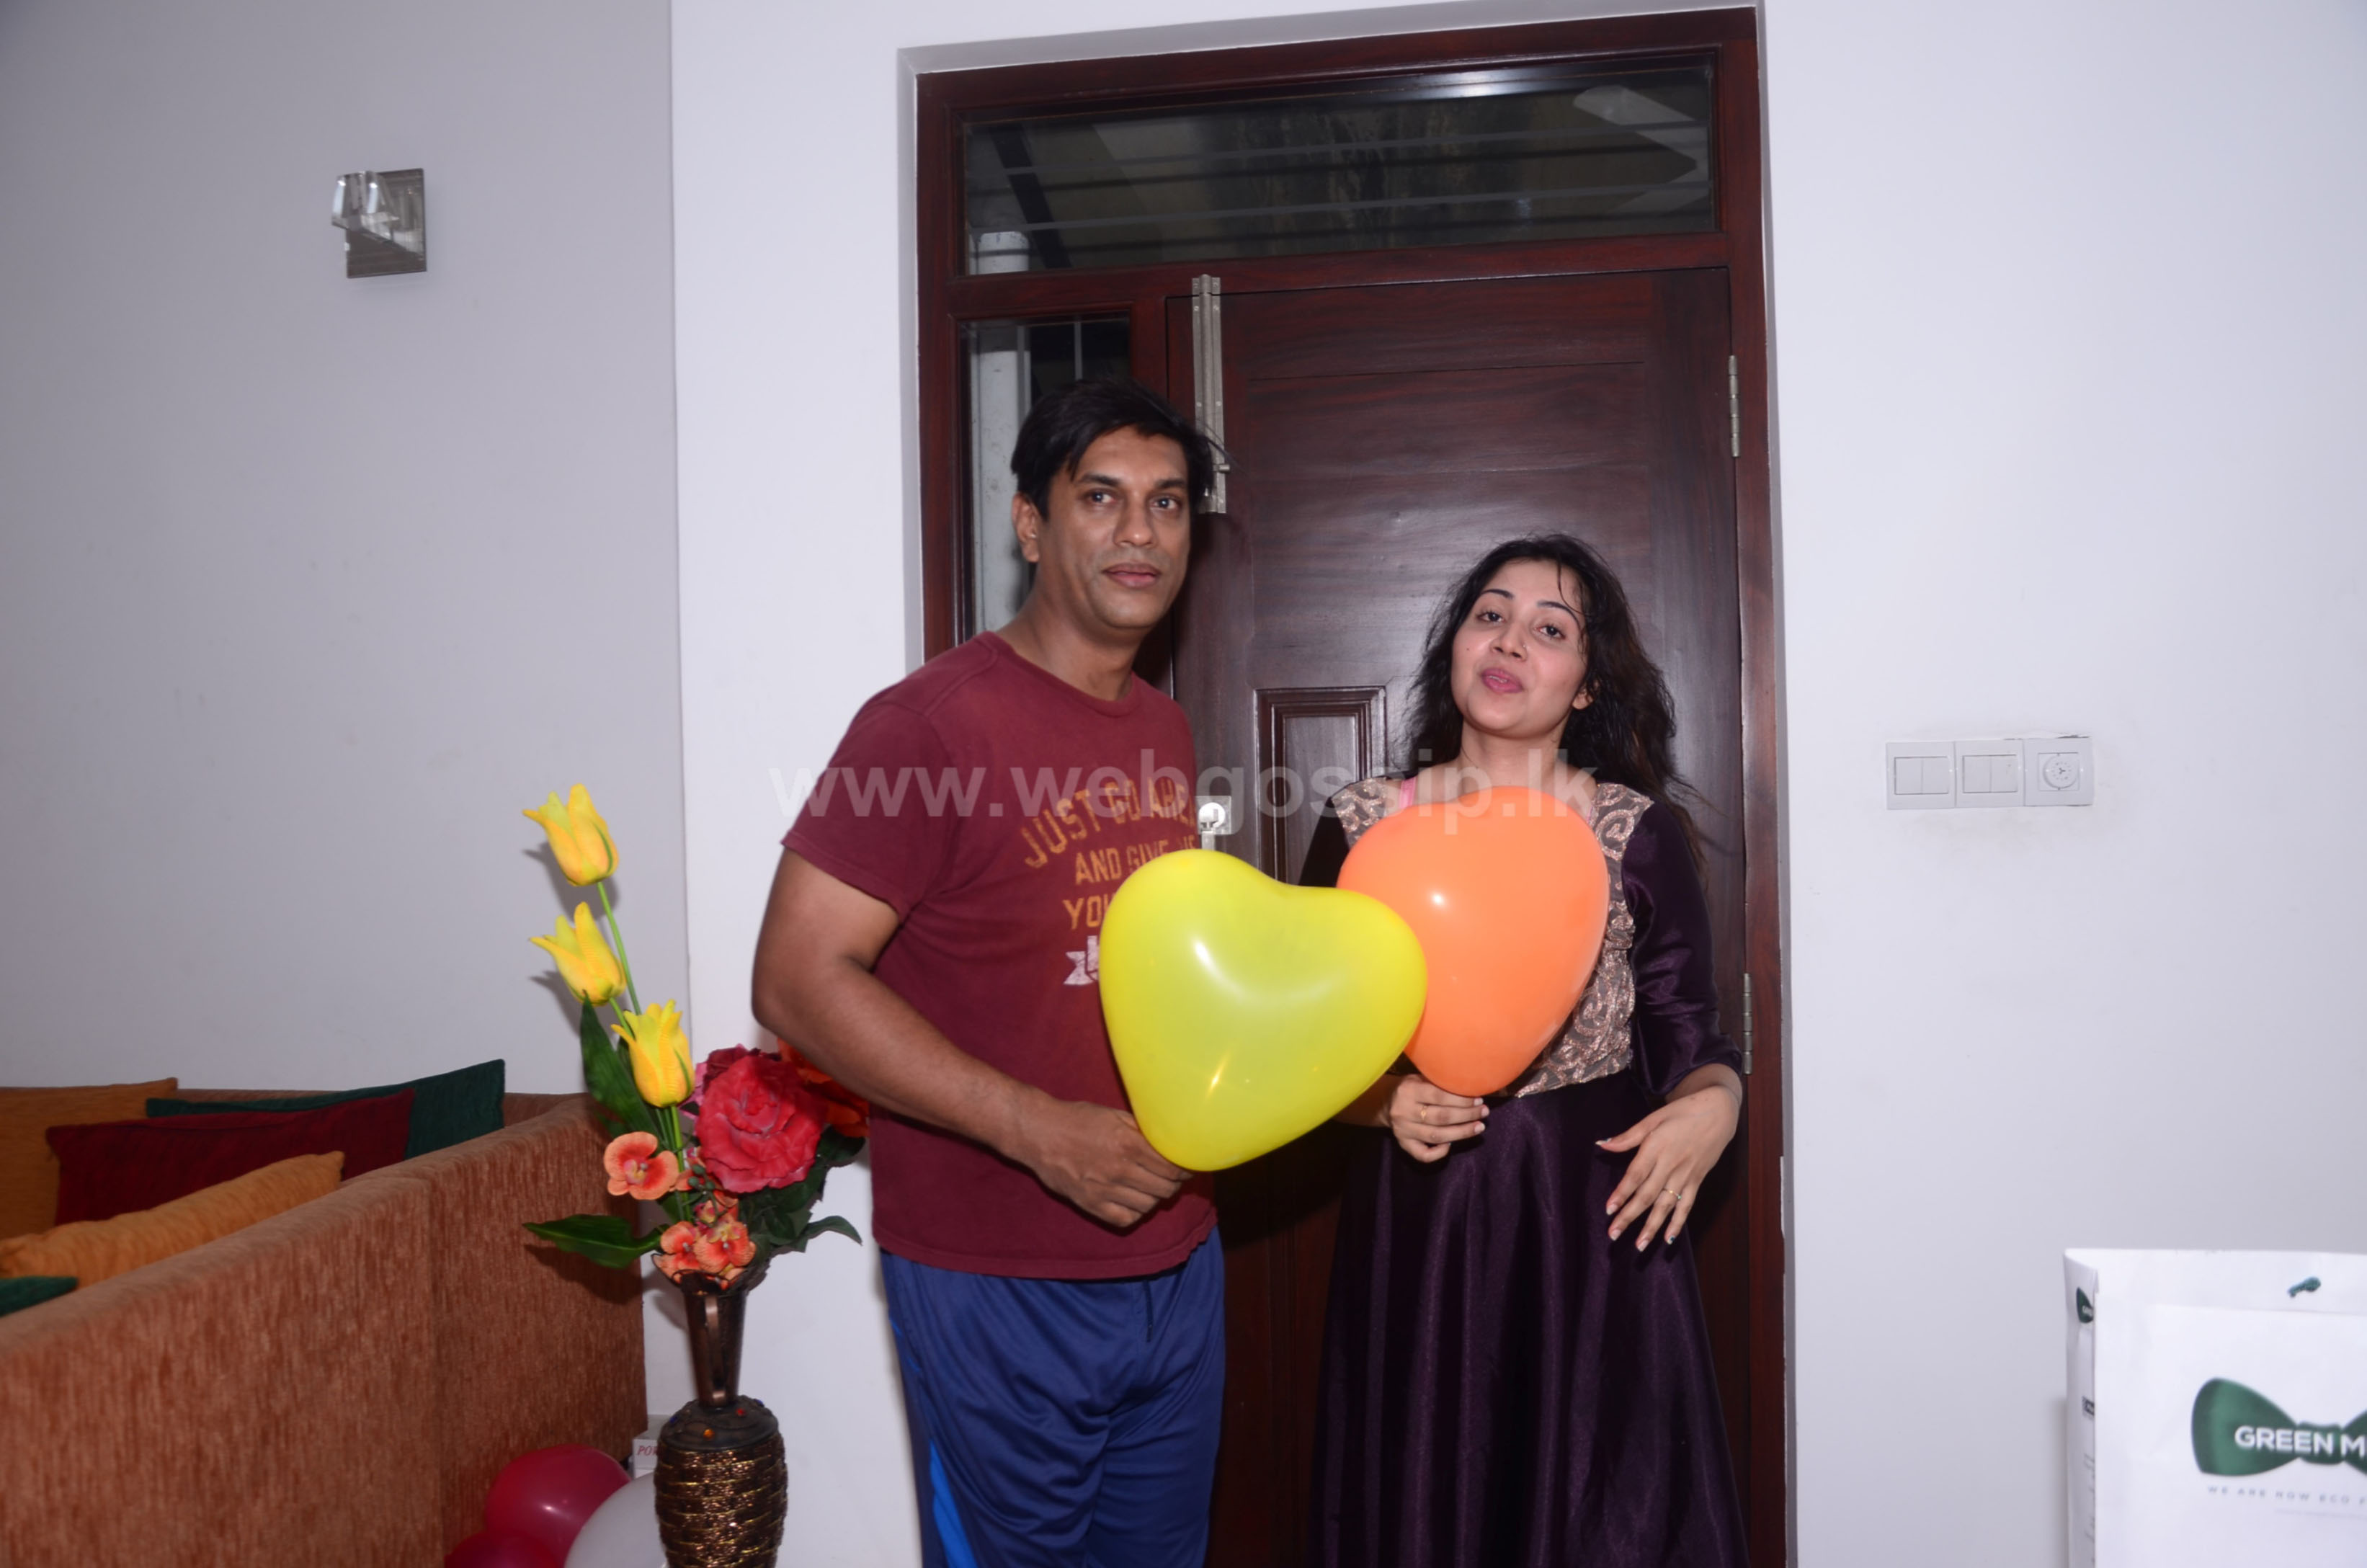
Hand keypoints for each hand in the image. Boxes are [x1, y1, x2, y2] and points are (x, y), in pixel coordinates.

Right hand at [1011, 1097, 1189, 1227]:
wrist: (1039, 1133)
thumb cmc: (1077, 1119)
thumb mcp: (1113, 1114)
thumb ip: (1142, 1129)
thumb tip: (1170, 1139)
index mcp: (1127, 1142)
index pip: (1172, 1166)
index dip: (1186, 1168)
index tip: (1188, 1166)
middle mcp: (1119, 1168)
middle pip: (1165, 1188)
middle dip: (1175, 1183)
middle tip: (1174, 1178)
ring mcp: (1104, 1189)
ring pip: (1148, 1205)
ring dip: (1156, 1198)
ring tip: (1154, 1188)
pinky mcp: (1090, 1204)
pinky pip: (1126, 1219)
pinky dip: (1136, 1213)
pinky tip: (1135, 1201)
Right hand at [1380, 1073, 1487, 1162]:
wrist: (1385, 1102)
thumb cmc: (1411, 1087)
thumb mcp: (1420, 1077)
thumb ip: (1439, 1082)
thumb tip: (1471, 1085)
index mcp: (1408, 1090)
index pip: (1439, 1096)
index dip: (1461, 1100)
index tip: (1478, 1100)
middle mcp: (1404, 1112)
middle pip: (1441, 1117)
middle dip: (1467, 1116)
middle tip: (1484, 1112)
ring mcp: (1403, 1130)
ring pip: (1436, 1136)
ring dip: (1461, 1133)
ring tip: (1479, 1127)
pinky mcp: (1403, 1144)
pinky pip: (1423, 1155)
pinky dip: (1439, 1152)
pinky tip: (1452, 1145)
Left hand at [1597, 1076, 1738, 1248]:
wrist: (1718, 1112)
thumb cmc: (1682, 1112)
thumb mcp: (1653, 1118)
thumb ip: (1628, 1136)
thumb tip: (1602, 1145)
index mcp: (1656, 1147)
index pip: (1635, 1175)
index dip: (1622, 1193)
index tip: (1609, 1209)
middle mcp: (1670, 1164)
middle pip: (1647, 1195)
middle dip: (1629, 1216)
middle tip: (1613, 1234)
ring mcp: (1686, 1175)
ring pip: (1666, 1205)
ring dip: (1652, 1227)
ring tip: (1639, 1246)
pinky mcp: (1697, 1181)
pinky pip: (1687, 1206)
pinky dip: (1678, 1223)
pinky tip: (1668, 1239)